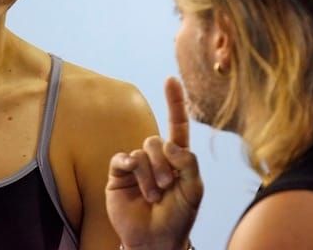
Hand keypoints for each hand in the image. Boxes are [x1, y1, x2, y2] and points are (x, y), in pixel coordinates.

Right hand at [105, 77, 203, 249]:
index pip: (176, 125)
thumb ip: (188, 163)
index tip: (171, 79)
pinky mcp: (118, 174)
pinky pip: (123, 159)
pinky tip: (134, 177)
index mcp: (176, 158)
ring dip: (151, 175)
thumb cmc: (178, 216)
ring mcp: (136, 166)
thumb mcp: (193, 191)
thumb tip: (169, 143)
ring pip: (142, 152)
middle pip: (157, 141)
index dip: (174, 102)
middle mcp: (155, 158)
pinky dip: (131, 167)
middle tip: (167, 187)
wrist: (156, 240)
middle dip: (164, 164)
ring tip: (154, 196)